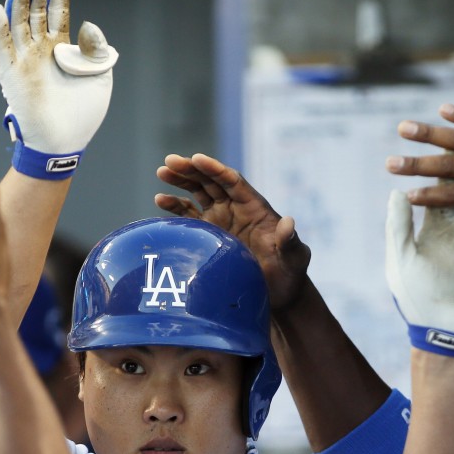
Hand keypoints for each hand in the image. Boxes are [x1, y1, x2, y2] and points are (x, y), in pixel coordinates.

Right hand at [0, 0, 117, 178]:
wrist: (65, 143)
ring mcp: (24, 60)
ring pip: (18, 22)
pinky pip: (2, 48)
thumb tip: (86, 24)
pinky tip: (0, 11)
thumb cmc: (83, 114)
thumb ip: (96, 49)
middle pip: (37, 9)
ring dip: (20, 0)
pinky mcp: (12, 75)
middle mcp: (39, 49)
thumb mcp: (99, 76)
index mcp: (60, 47)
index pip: (58, 8)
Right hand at [155, 153, 311, 310]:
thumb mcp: (294, 258)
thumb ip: (290, 241)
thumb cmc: (289, 275)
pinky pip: (189, 216)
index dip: (215, 169)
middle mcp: (235, 209)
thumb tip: (289, 222)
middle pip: (211, 182)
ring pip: (197, 193)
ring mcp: (220, 220)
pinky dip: (175, 207)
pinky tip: (160, 199)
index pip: (232, 181)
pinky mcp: (208, 235)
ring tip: (162, 171)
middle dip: (191, 170)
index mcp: (254, 207)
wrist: (276, 294)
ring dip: (180, 181)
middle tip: (170, 161)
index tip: (197, 159)